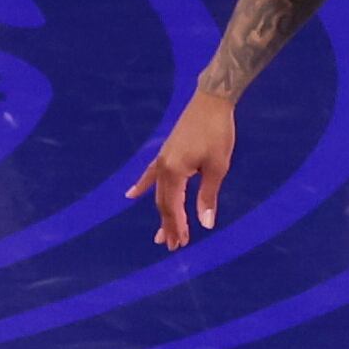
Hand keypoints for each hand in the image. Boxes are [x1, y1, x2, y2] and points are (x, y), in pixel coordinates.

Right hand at [126, 92, 237, 250]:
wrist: (211, 102)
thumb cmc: (218, 134)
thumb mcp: (217, 167)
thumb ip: (208, 196)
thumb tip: (206, 224)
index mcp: (175, 172)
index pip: (173, 206)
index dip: (177, 226)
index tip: (181, 244)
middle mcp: (163, 168)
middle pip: (162, 203)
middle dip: (168, 225)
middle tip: (173, 245)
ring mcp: (161, 160)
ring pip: (157, 193)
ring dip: (160, 213)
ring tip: (159, 233)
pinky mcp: (165, 153)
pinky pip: (150, 174)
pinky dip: (141, 186)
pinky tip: (131, 195)